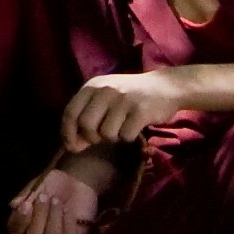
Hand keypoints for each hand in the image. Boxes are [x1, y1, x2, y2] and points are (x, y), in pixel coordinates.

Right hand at [9, 167, 102, 233]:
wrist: (76, 182)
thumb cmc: (51, 185)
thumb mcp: (36, 185)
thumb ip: (24, 195)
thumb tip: (14, 204)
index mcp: (23, 222)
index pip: (15, 230)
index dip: (20, 220)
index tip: (26, 204)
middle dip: (39, 216)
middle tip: (44, 196)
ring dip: (54, 216)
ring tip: (56, 200)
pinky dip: (68, 221)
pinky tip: (68, 209)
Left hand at [61, 73, 183, 150]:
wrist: (167, 86)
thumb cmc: (130, 97)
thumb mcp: (105, 101)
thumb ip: (87, 119)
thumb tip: (72, 146)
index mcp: (92, 86)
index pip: (70, 113)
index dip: (67, 134)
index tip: (72, 147)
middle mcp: (106, 90)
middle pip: (86, 125)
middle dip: (92, 137)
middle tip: (103, 137)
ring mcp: (124, 99)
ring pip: (106, 133)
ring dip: (114, 137)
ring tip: (123, 126)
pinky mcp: (141, 110)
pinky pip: (126, 135)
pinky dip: (129, 137)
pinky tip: (135, 127)